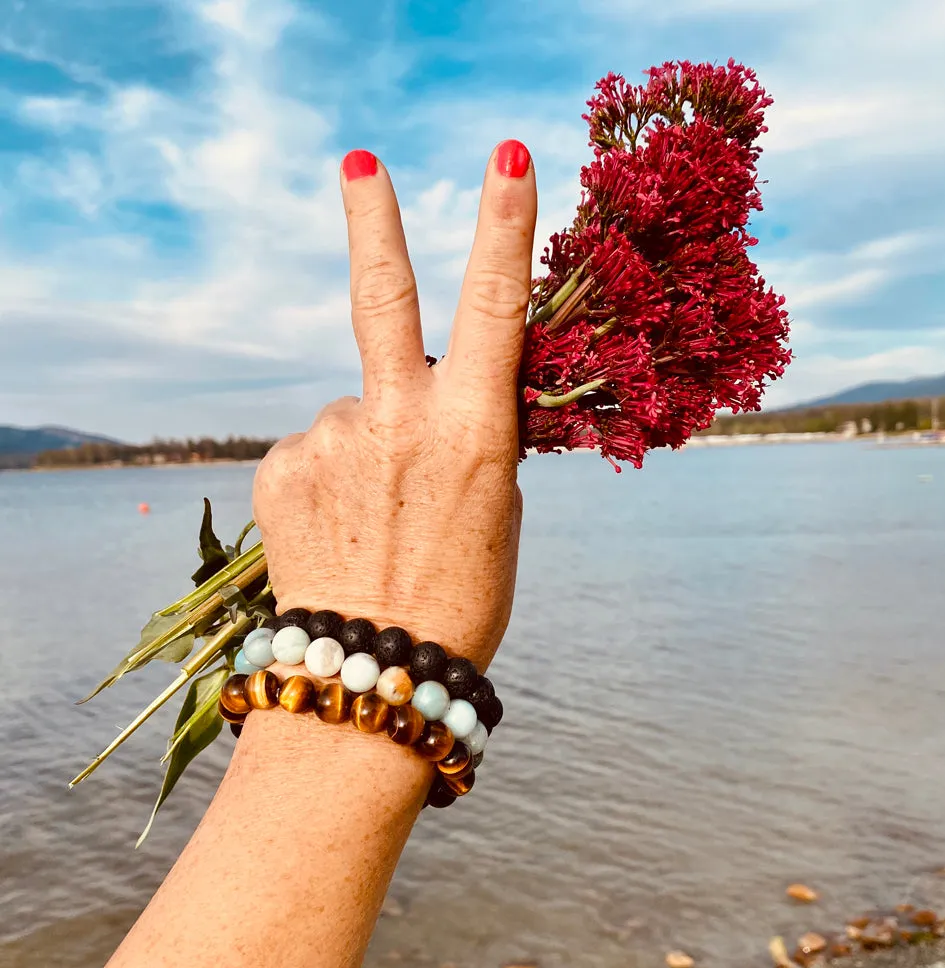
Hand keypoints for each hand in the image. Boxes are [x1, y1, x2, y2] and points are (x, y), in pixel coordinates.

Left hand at [252, 142, 536, 667]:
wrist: (369, 676)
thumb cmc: (459, 600)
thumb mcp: (495, 513)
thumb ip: (471, 441)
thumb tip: (441, 399)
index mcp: (470, 433)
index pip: (495, 310)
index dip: (504, 228)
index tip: (510, 160)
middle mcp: (396, 422)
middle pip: (382, 298)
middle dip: (373, 221)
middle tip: (358, 161)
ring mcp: (329, 442)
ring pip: (354, 407)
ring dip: (369, 439)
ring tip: (376, 516)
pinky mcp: (280, 469)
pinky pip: (315, 447)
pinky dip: (331, 472)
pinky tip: (340, 526)